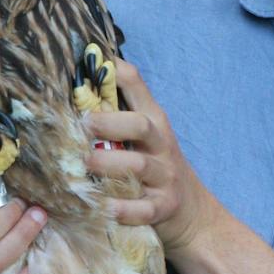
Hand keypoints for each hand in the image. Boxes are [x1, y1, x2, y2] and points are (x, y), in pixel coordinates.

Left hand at [86, 59, 217, 254]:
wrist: (191, 210)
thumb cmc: (156, 164)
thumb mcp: (146, 134)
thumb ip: (120, 109)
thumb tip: (85, 75)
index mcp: (153, 120)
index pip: (136, 85)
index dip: (112, 72)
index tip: (87, 63)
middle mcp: (160, 144)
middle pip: (140, 125)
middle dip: (110, 123)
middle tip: (82, 125)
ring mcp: (164, 177)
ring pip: (139, 165)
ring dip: (108, 163)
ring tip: (84, 164)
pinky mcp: (162, 207)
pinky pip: (143, 209)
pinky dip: (123, 209)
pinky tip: (104, 207)